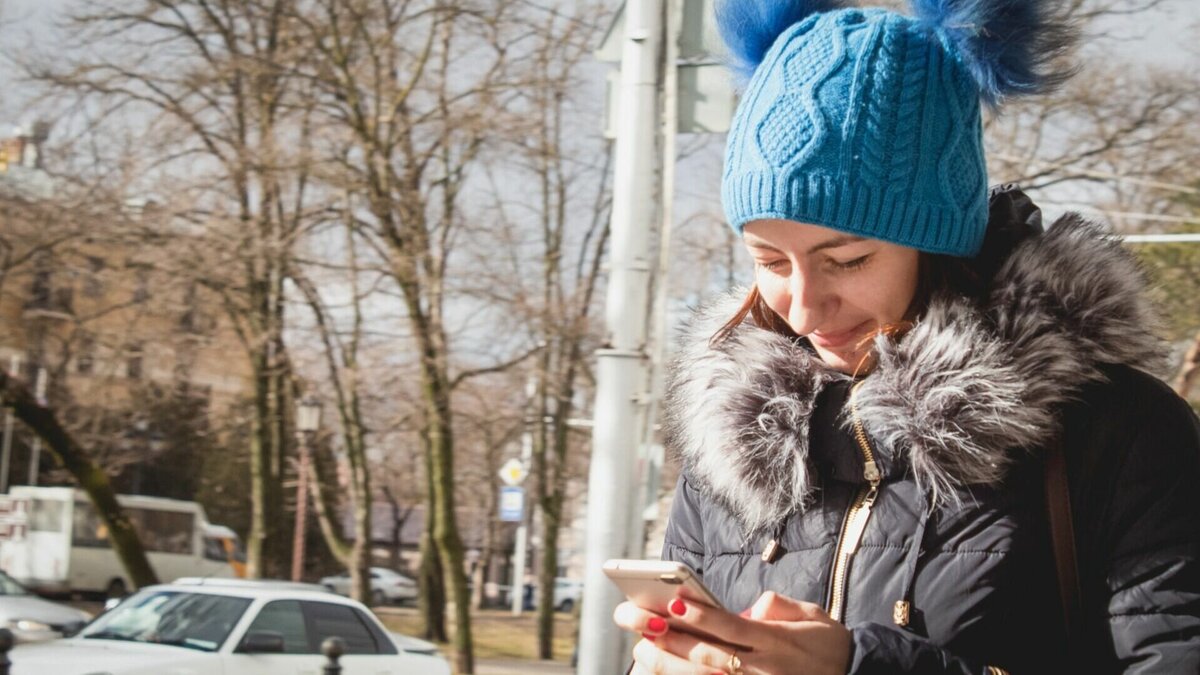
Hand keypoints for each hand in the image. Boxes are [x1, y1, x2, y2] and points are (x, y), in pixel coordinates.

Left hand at [616, 592, 850, 674]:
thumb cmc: (827, 644)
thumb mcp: (814, 616)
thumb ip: (781, 607)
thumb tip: (755, 606)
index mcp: (776, 642)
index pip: (733, 628)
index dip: (704, 616)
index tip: (676, 602)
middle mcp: (763, 668)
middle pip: (710, 655)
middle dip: (674, 640)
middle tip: (643, 622)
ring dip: (671, 665)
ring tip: (644, 647)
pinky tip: (666, 672)